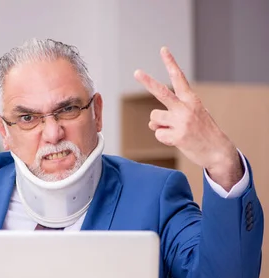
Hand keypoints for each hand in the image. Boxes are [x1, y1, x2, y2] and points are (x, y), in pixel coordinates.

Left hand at [134, 47, 242, 190]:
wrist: (218, 151)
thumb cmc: (202, 132)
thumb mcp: (190, 118)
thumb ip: (170, 115)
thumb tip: (152, 123)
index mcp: (191, 100)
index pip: (179, 78)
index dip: (171, 63)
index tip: (163, 50)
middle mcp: (186, 108)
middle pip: (161, 92)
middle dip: (147, 82)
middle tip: (136, 71)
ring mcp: (182, 122)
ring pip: (154, 118)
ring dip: (160, 125)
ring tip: (177, 131)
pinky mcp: (178, 136)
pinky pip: (158, 134)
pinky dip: (165, 138)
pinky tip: (178, 140)